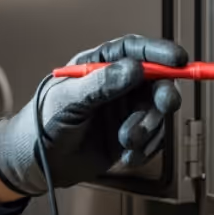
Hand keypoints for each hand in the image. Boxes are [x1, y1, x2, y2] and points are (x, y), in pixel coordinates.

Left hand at [0, 35, 187, 197]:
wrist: (36, 163)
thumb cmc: (41, 122)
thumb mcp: (68, 100)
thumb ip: (100, 84)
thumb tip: (132, 69)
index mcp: (98, 66)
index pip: (133, 50)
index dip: (159, 51)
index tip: (177, 59)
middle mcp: (116, 86)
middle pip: (156, 81)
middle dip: (163, 94)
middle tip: (162, 105)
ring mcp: (124, 111)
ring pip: (156, 113)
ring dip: (148, 128)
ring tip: (126, 140)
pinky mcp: (129, 136)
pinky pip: (153, 139)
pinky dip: (145, 149)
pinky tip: (127, 154)